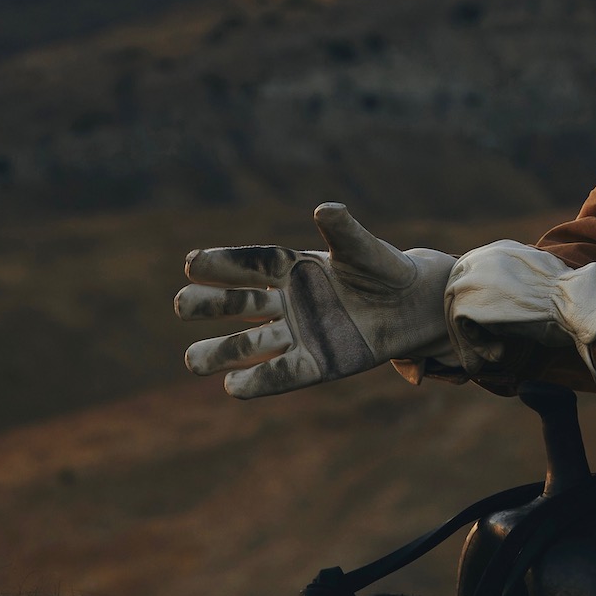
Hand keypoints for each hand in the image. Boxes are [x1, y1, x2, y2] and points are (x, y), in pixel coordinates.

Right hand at [177, 202, 455, 398]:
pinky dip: (259, 380)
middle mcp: (288, 301)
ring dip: (221, 352)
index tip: (192, 262)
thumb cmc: (383, 269)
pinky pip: (283, 373)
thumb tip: (326, 208)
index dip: (223, 263)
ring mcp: (299, 333)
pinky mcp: (317, 362)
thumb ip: (345, 232)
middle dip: (210, 304)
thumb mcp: (365, 250)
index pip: (252, 265)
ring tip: (192, 361)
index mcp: (294, 267)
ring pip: (250, 344)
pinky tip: (231, 387)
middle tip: (182, 304)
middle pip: (239, 303)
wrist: (412, 305)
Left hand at [444, 241, 595, 372]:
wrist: (573, 300)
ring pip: (456, 313)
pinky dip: (476, 346)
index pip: (473, 278)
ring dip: (472, 338)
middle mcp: (478, 258)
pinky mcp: (467, 303)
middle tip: (483, 347)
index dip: (481, 305)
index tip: (491, 326)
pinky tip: (499, 353)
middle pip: (458, 294)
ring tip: (493, 355)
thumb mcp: (540, 271)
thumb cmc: (567, 293)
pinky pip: (461, 330)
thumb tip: (508, 294)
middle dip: (468, 323)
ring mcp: (470, 279)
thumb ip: (518, 275)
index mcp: (497, 249)